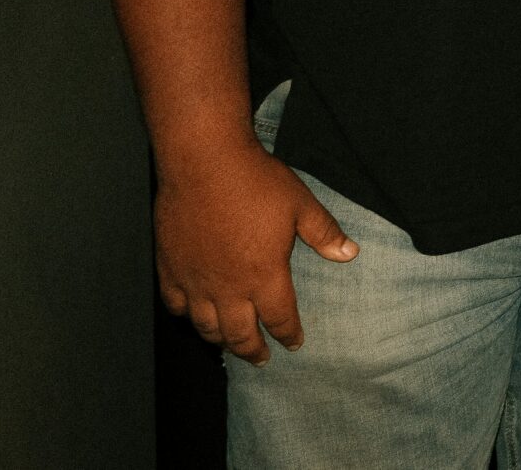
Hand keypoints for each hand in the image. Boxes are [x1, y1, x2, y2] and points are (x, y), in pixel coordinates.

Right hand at [154, 143, 357, 364]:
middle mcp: (229, 287)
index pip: (280, 318)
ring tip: (229, 345)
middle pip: (240, 333)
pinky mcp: (170, 269)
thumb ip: (324, 233)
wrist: (204, 162)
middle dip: (253, 349)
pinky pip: (176, 305)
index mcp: (265, 275)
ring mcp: (196, 281)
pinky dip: (186, 316)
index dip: (288, 334)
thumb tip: (350, 254)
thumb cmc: (256, 181)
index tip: (294, 343)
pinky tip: (193, 316)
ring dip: (220, 340)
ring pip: (206, 326)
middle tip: (261, 358)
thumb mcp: (301, 205)